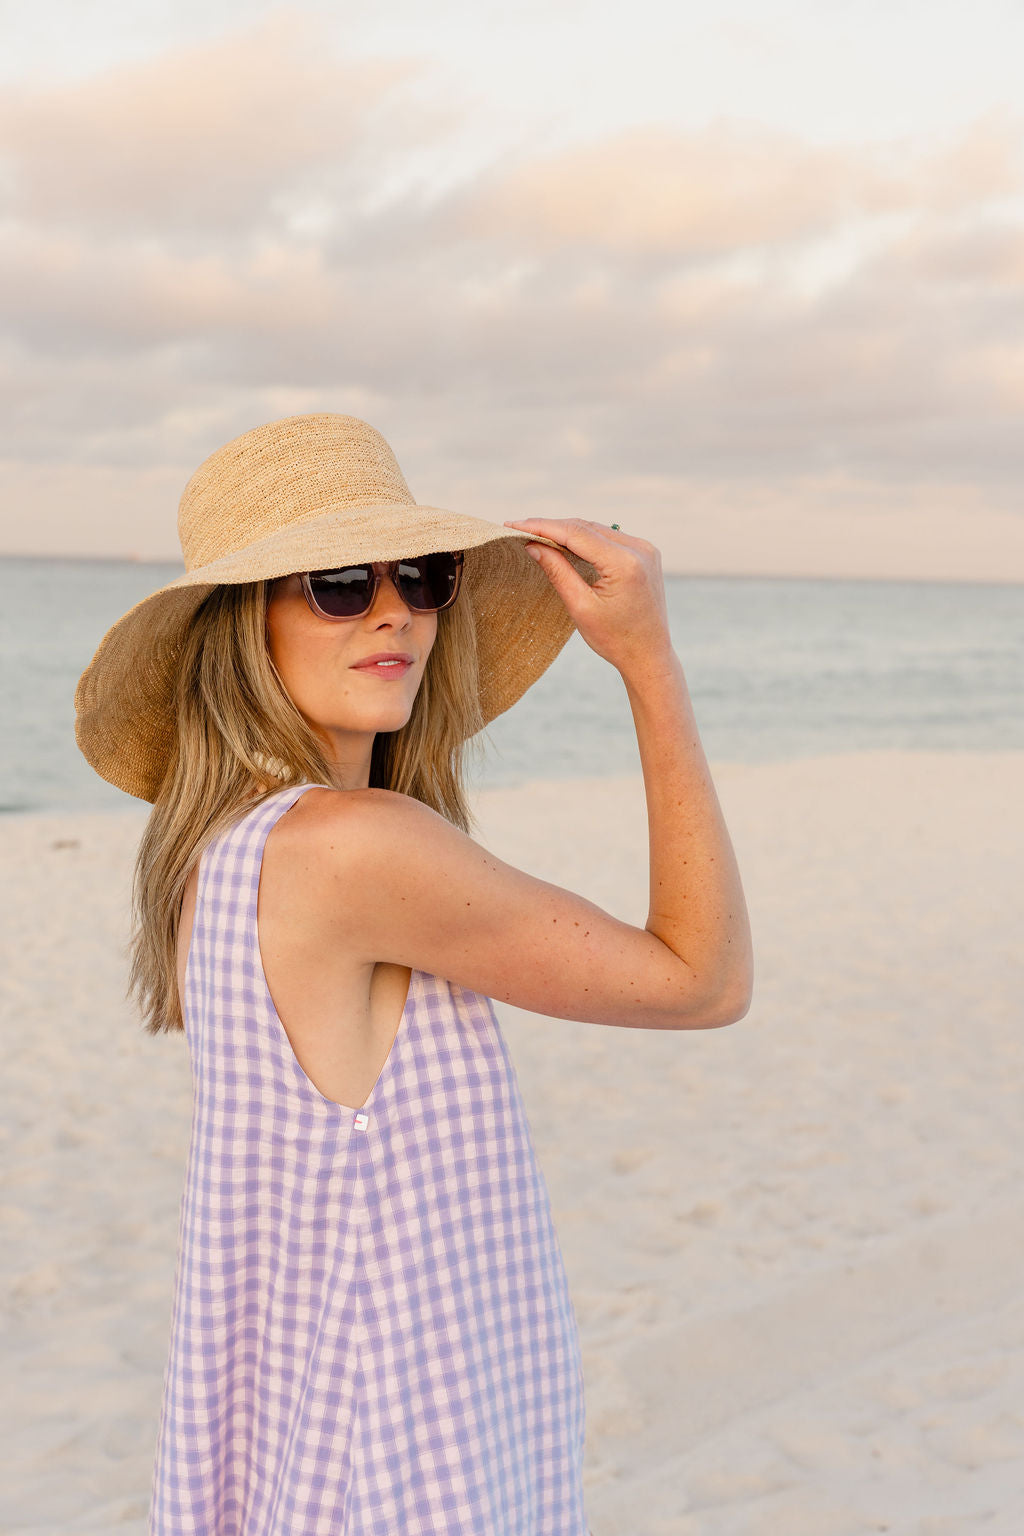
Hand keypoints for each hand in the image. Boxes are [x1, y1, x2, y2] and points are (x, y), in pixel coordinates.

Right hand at [503, 517, 671, 672]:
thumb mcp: (580, 606)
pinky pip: (609, 538)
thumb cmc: (615, 639)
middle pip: (586, 527)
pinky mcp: (645, 554)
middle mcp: (639, 549)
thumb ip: (557, 571)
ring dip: (568, 531)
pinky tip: (565, 542)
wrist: (648, 655)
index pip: (575, 533)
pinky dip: (586, 539)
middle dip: (552, 527)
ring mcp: (645, 550)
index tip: (514, 525)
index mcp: (624, 563)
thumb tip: (533, 545)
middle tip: (520, 528)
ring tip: (537, 535)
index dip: (542, 527)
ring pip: (597, 530)